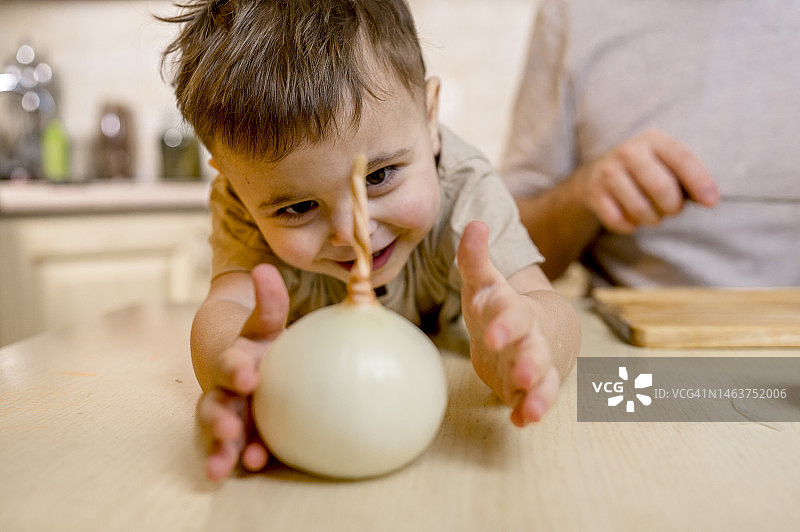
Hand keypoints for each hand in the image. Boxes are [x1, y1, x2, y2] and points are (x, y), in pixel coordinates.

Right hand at [196, 264, 288, 480]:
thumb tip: (265, 269)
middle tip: (229, 430)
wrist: (246, 362)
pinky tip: (248, 470)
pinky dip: (233, 462)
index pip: (231, 364)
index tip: (247, 376)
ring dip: (220, 449)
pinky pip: (233, 452)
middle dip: (219, 419)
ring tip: (224, 467)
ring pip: (218, 434)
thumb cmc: (263, 342)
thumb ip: (269, 301)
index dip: (235, 370)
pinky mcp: (238, 438)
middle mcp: (224, 390)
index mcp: (234, 360)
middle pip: (215, 405)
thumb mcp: (266, 323)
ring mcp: (228, 416)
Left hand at [457, 221, 559, 426]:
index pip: (512, 315)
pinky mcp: (530, 388)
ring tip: (532, 410)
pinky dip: (528, 411)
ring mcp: (533, 364)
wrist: (532, 329)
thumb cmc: (499, 306)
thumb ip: (475, 258)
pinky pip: (534, 401)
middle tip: (521, 373)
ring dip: (538, 393)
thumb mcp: (484, 283)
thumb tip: (475, 224)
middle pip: (533, 350)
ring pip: (543, 380)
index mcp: (513, 311)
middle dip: (528, 362)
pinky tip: (521, 421)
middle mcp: (529, 338)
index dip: (505, 325)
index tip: (493, 336)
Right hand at [576, 129, 719, 232]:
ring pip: (640, 209)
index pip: (682, 160)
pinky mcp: (594, 192)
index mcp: (654, 140)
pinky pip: (619, 221)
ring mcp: (608, 172)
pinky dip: (630, 226)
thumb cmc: (646, 171)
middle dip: (673, 207)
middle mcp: (628, 151)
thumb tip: (710, 200)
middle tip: (671, 209)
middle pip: (661, 189)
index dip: (700, 182)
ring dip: (652, 219)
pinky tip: (631, 218)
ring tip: (652, 213)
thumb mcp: (667, 163)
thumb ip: (689, 177)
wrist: (597, 173)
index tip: (712, 203)